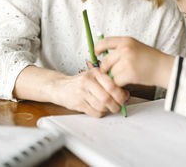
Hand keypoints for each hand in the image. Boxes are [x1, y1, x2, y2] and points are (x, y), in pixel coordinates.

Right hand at [14, 65, 128, 117]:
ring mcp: (82, 93)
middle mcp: (88, 81)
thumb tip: (126, 93)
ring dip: (108, 109)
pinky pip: (94, 112)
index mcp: (95, 73)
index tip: (124, 97)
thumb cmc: (81, 82)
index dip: (120, 94)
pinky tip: (100, 110)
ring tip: (109, 107)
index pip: (111, 85)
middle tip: (118, 106)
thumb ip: (110, 83)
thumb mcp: (95, 77)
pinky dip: (101, 113)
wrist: (60, 87)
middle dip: (116, 104)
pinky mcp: (78, 104)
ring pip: (102, 106)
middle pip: (107, 97)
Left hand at [94, 37, 174, 88]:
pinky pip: (116, 81)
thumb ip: (121, 49)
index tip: (96, 54)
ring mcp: (127, 61)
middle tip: (112, 72)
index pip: (104, 42)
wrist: (165, 68)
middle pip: (106, 61)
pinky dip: (120, 84)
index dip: (97, 49)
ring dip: (115, 77)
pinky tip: (128, 81)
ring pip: (111, 72)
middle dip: (106, 69)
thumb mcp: (136, 47)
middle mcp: (125, 49)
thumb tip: (104, 56)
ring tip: (126, 76)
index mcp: (126, 41)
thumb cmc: (152, 59)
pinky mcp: (129, 73)